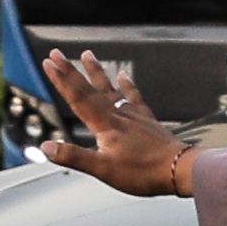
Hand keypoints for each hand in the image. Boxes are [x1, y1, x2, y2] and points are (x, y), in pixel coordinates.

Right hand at [39, 50, 191, 196]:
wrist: (179, 169)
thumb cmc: (143, 172)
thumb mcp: (103, 169)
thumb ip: (74, 157)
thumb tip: (47, 147)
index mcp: (105, 125)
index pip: (77, 98)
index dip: (61, 80)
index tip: (48, 63)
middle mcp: (118, 115)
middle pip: (89, 89)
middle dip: (70, 71)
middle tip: (56, 53)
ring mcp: (134, 116)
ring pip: (110, 88)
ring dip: (96, 72)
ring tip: (86, 54)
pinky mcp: (147, 121)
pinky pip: (134, 97)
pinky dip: (127, 85)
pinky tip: (123, 76)